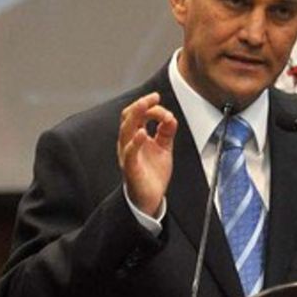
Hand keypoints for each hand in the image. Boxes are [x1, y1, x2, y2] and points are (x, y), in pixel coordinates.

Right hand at [117, 92, 177, 215]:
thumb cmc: (152, 174)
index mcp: (135, 137)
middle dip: (139, 105)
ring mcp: (128, 155)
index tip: (158, 99)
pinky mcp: (131, 168)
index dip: (147, 105)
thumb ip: (167, 132)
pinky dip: (135, 142)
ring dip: (135, 116)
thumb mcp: (164, 148)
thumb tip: (171, 117)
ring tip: (145, 106)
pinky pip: (129, 153)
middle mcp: (128, 144)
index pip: (136, 115)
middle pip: (127, 118)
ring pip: (125, 131)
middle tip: (152, 97)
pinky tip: (143, 133)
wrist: (150, 199)